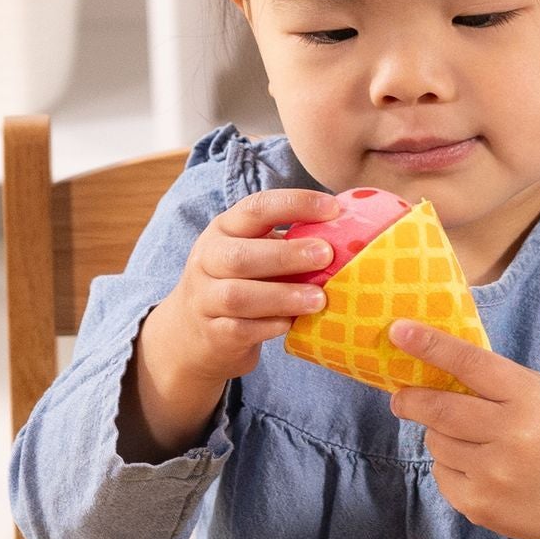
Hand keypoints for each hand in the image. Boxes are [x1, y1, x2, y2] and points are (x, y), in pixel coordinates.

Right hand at [153, 188, 340, 385]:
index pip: (256, 208)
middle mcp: (208, 260)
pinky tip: (292, 323)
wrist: (192, 333)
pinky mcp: (212, 333)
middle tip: (327, 255)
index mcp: (225, 230)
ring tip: (319, 298)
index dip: (295, 204)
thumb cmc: (240, 283)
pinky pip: (240, 329)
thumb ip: (288, 243)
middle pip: (242, 255)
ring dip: (283, 296)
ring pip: (238, 296)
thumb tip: (347, 235)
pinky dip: (269, 326)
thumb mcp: (254, 253)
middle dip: (287, 254)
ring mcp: (205, 298)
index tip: (333, 208)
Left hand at [385, 319, 539, 538]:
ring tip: (471, 440)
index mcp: (528, 398)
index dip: (430, 345)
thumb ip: (495, 381)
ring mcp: (492, 474)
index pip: (470, 363)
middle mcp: (510, 435)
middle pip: (439, 408)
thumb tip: (435, 366)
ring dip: (441, 435)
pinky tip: (480, 469)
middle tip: (401, 397)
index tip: (399, 330)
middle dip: (410, 399)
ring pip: (436, 442)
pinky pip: (442, 474)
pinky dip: (450, 466)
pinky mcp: (479, 505)